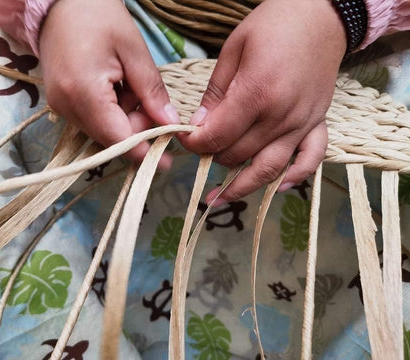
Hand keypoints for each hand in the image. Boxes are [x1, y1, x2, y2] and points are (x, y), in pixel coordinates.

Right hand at [39, 0, 179, 167]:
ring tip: (131, 86)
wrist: (61, 3)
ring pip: (103, 132)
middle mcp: (66, 107)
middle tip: (152, 102)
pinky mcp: (61, 105)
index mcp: (84, 92)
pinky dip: (113, 114)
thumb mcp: (134, 50)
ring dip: (126, 119)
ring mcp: (60, 108)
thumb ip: (152, 92)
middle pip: (111, 139)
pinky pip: (93, 122)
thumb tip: (170, 124)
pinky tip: (119, 89)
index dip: (144, 152)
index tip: (167, 161)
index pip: (118, 139)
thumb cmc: (99, 16)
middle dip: (138, 129)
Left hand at [179, 0, 345, 203]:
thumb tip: (198, 126)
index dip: (194, 143)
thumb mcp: (233, 50)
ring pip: (268, 168)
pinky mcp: (318, 124)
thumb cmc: (274, 25)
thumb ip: (215, 93)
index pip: (216, 136)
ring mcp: (302, 124)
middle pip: (237, 155)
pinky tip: (277, 187)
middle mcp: (281, 116)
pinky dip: (294, 178)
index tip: (183, 139)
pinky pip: (309, 160)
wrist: (322, 17)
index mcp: (257, 94)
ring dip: (241, 186)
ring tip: (218, 198)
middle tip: (200, 149)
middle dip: (212, 156)